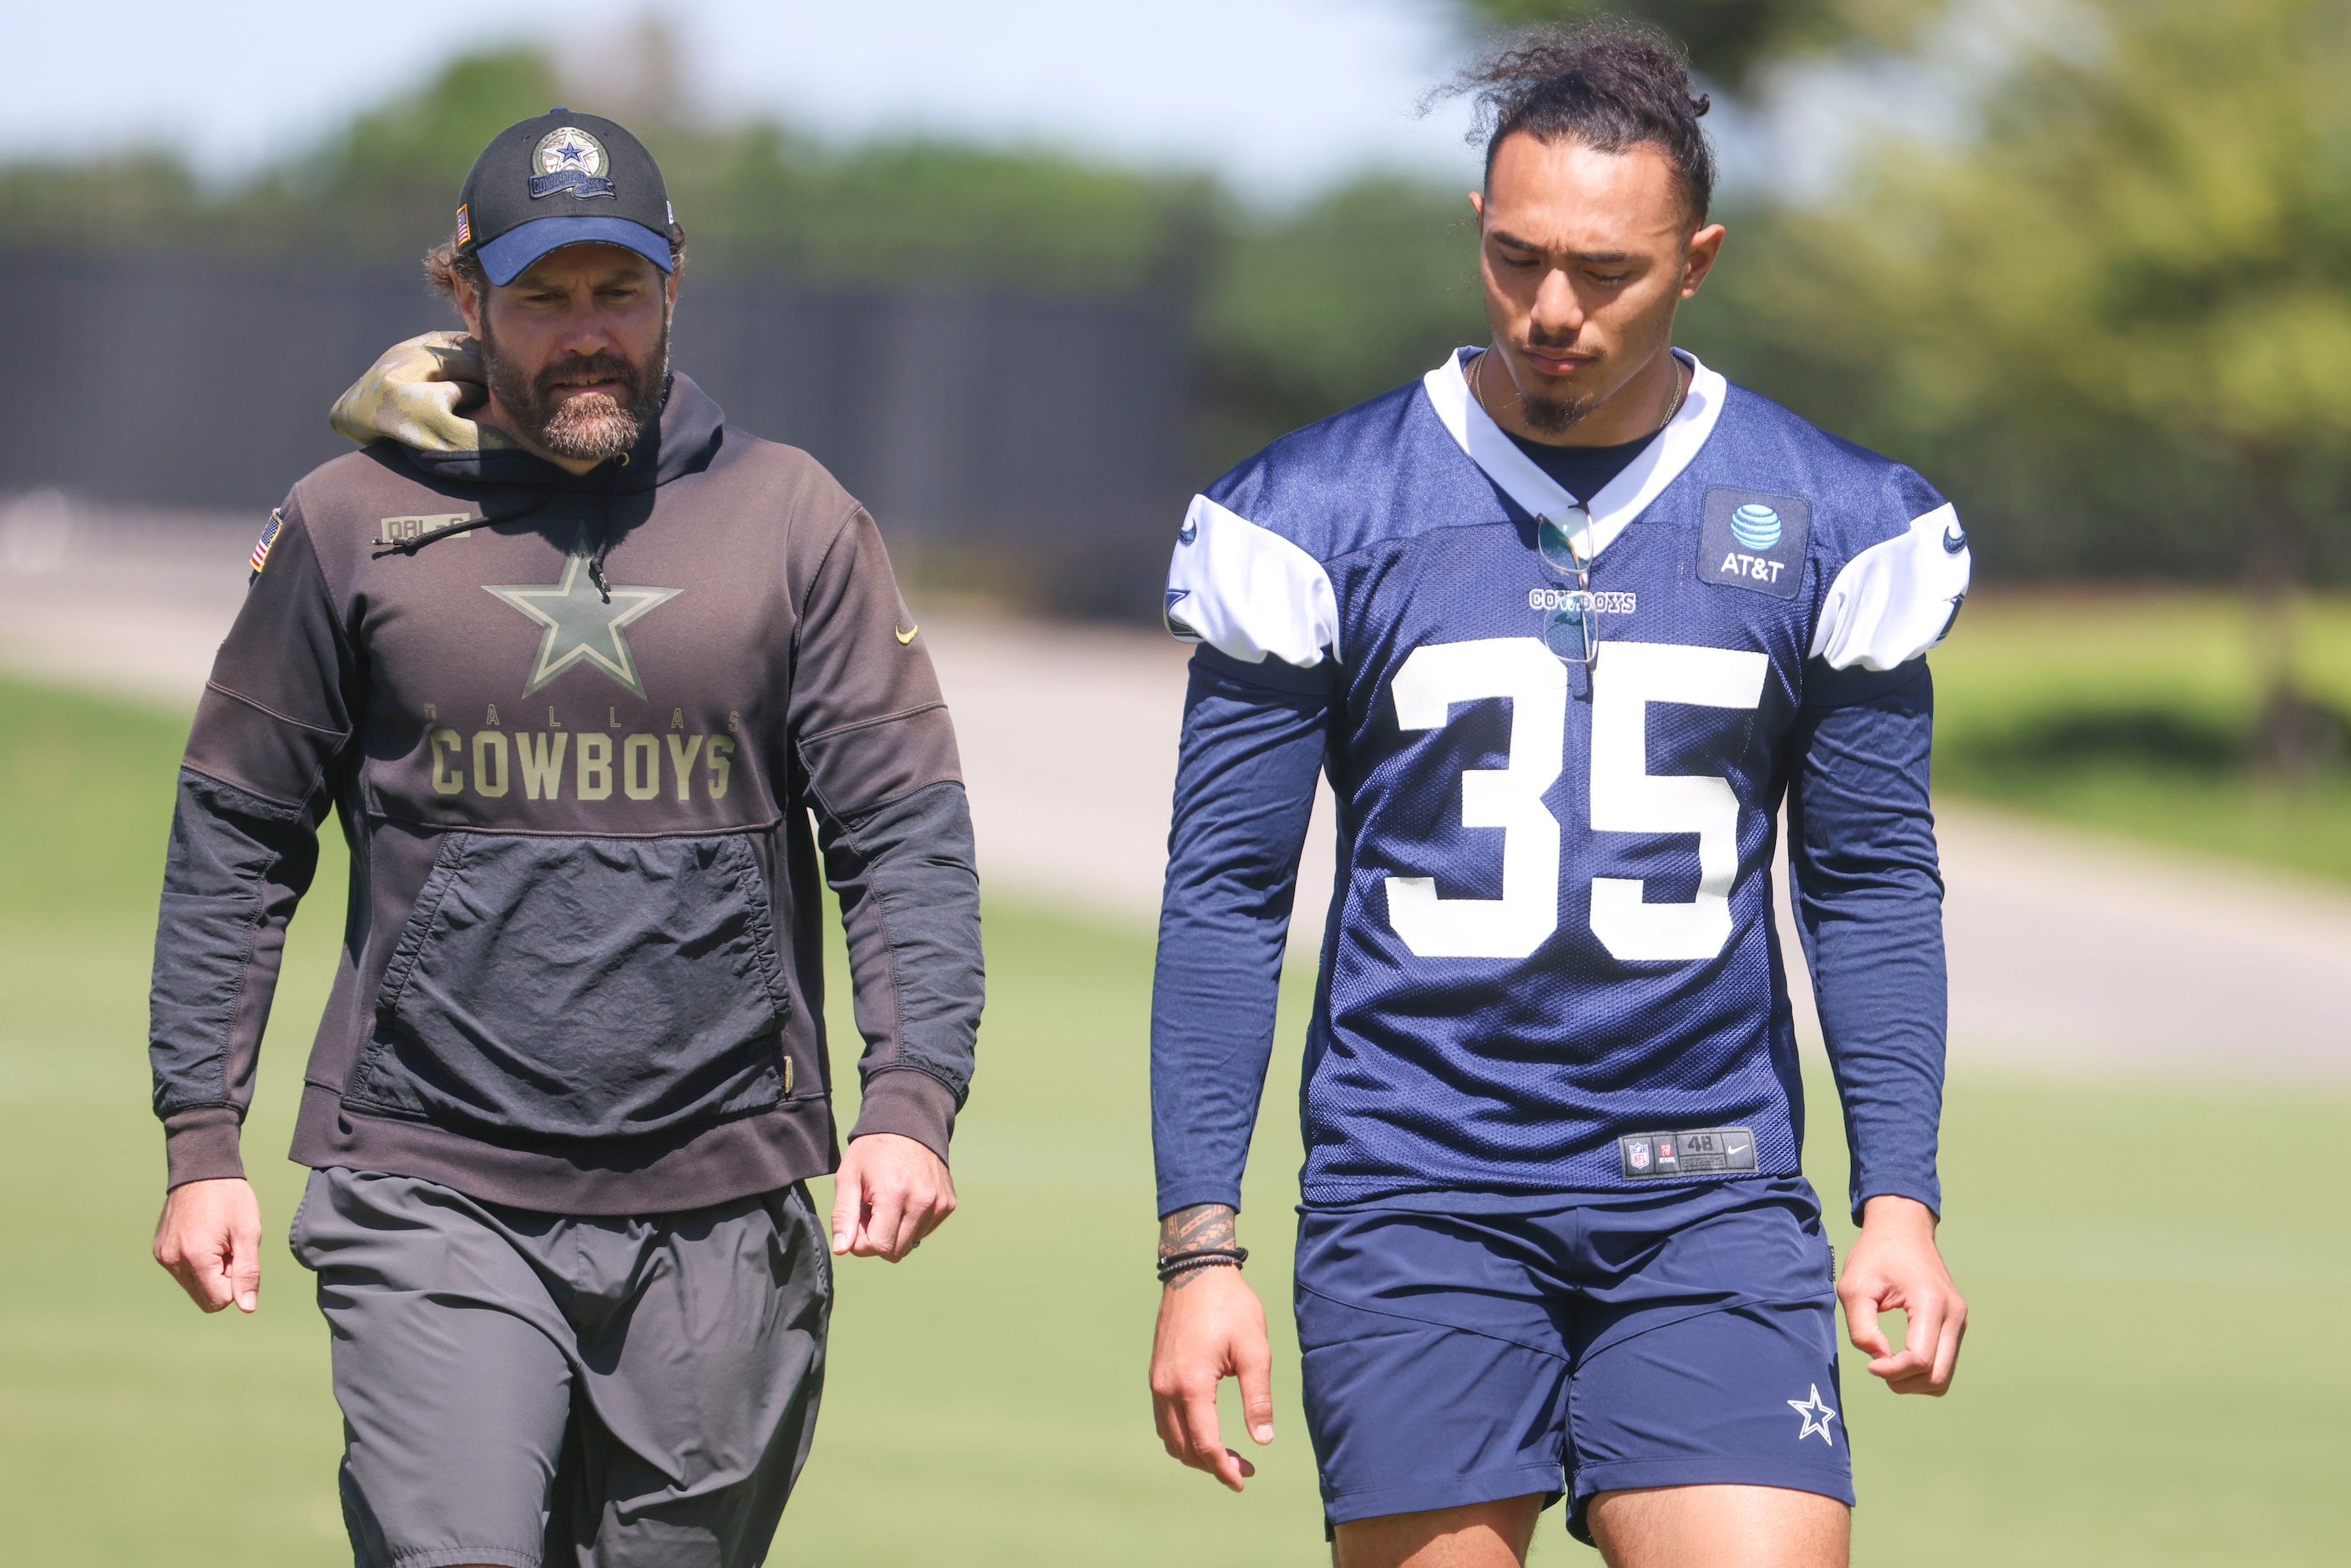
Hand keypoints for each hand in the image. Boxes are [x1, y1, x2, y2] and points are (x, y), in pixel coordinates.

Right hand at [153, 1178, 262, 1313]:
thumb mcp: (248, 1233)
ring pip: (194, 1286)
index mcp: (195, 1257)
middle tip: (230, 1249)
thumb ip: (248, 1273)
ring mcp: (163, 1256)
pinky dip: (198, 1263)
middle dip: (222, 1280)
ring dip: (211, 1272)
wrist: (203, 1170)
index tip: (238, 1255)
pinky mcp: (160, 1251)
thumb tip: (247, 1307)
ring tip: (218, 1241)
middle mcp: (172, 1261)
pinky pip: (183, 1272)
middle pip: (204, 1298)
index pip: (218, 1300)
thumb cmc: (230, 1198)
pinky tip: (205, 1238)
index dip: (236, 1283)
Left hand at [830, 1133, 955, 1261]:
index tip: (857, 1220)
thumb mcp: (848, 1177)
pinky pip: (924, 1231)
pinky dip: (911, 1224)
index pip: (879, 1247)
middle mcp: (923, 1201)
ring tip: (887, 1203)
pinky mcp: (948, 1204)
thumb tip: (843, 1250)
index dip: (862, 1242)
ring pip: (911, 1243)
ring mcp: (939, 1203)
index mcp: (894, 1194)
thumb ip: (843, 1215)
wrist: (908, 1124)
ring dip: (895, 1231)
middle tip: (870, 1211)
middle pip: (896, 1251)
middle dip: (878, 1239)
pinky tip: (904, 1200)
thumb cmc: (873, 1151)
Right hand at [1148, 1205, 1274, 1491]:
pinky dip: (1183, 1435)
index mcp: (1192, 1385)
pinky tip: (1206, 1429)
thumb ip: (1258, 1398)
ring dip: (1195, 1452)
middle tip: (1244, 1468)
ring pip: (1170, 1437)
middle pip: (1184, 1448)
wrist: (1196, 1272)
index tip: (1244, 1480)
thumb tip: (1263, 1440)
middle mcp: (1166, 1388)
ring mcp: (1157, 1381)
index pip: (1205, 1444)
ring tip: (1227, 1452)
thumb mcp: (1254, 1350)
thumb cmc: (1230, 1307)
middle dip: (1212, 1465)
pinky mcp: (1156, 1373)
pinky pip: (1164, 1419)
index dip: (1224, 1469)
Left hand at [1838, 1194, 1966, 1394]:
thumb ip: (1861, 1328)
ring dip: (1914, 1381)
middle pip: (1938, 1377)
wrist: (1903, 1230)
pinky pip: (1944, 1363)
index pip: (1921, 1360)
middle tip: (1877, 1367)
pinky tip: (1899, 1357)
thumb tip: (1879, 1360)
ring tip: (1886, 1363)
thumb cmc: (1876, 1255)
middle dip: (1904, 1383)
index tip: (1870, 1363)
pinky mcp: (1956, 1324)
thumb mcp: (1854, 1287)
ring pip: (1943, 1376)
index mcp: (1931, 1303)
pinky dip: (1922, 1371)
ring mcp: (1959, 1320)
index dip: (1892, 1371)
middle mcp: (1954, 1315)